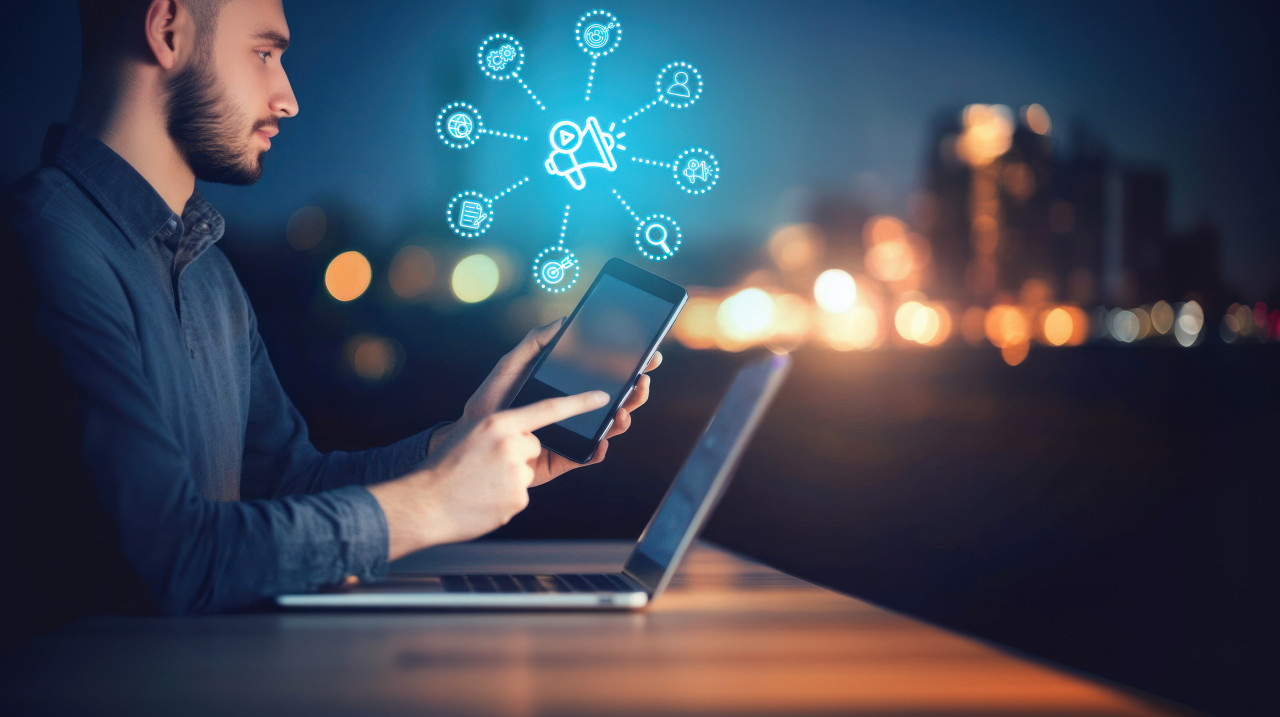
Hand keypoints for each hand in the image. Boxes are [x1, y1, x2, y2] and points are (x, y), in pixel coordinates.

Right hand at [369, 390, 609, 557]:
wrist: (424, 504)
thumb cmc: (446, 468)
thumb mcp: (474, 435)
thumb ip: (504, 432)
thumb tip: (530, 440)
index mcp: (499, 423)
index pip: (548, 409)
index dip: (578, 402)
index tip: (602, 397)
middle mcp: (512, 445)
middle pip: (533, 446)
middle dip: (518, 454)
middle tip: (484, 464)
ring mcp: (516, 474)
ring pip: (527, 471)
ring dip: (509, 478)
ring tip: (479, 483)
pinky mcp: (518, 499)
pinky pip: (521, 494)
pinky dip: (505, 497)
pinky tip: (484, 498)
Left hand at [429, 317, 662, 486]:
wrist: (469, 441)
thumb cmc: (489, 401)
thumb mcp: (509, 366)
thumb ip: (533, 344)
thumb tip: (562, 320)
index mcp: (567, 388)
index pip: (606, 375)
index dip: (630, 366)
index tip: (649, 356)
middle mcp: (575, 411)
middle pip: (617, 400)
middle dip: (636, 390)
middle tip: (643, 380)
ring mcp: (572, 436)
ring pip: (609, 428)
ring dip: (623, 418)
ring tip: (623, 410)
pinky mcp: (563, 460)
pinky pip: (587, 457)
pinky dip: (598, 450)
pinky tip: (601, 440)